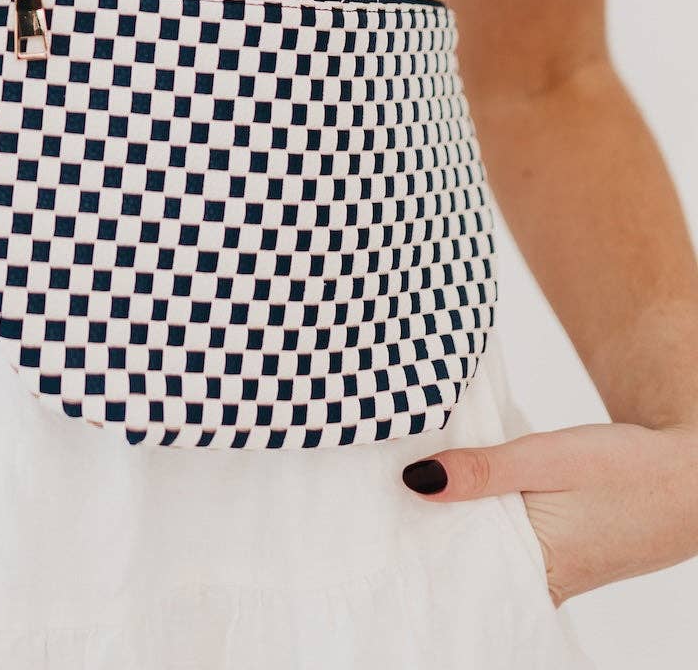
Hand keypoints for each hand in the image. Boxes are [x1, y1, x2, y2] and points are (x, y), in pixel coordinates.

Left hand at [401, 422, 697, 606]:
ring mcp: (552, 569)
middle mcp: (541, 581)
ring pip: (485, 545)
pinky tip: (458, 489)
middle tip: (380, 493)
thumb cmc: (630, 469)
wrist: (693, 477)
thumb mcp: (549, 459)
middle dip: (428, 526)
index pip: (456, 566)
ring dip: (456, 517)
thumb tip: (415, 481)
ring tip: (409, 484)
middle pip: (466, 557)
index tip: (376, 513)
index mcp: (538, 570)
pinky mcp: (559, 551)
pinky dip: (484, 514)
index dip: (414, 539)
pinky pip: (508, 538)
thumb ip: (484, 471)